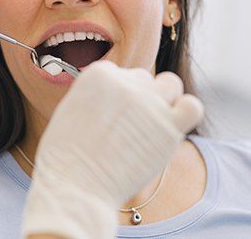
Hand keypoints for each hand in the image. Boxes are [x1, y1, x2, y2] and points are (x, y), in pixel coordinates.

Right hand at [23, 60, 203, 238]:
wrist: (75, 184)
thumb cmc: (66, 154)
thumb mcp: (71, 108)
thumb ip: (96, 95)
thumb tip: (116, 97)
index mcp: (99, 73)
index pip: (121, 73)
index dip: (117, 95)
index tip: (111, 115)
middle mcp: (125, 82)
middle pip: (144, 79)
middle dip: (139, 99)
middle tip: (128, 127)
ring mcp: (149, 103)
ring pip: (171, 85)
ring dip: (164, 100)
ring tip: (151, 125)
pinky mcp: (169, 127)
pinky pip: (192, 107)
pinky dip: (185, 113)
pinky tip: (171, 129)